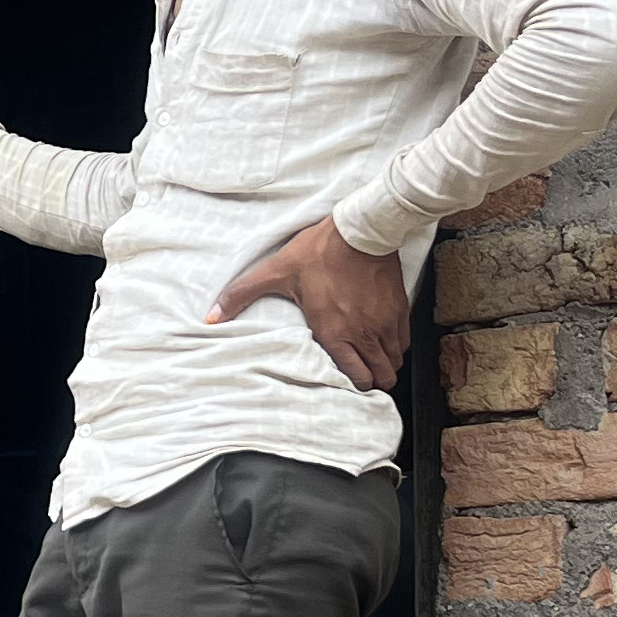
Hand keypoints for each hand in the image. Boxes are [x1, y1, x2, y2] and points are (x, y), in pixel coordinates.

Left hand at [210, 215, 407, 391]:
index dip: (353, 386)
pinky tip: (383, 339)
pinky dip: (395, 345)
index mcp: (335, 333)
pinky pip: (404, 341)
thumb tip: (211, 316)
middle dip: (373, 381)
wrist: (361, 230)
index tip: (346, 382)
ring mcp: (385, 323)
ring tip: (372, 360)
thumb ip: (242, 295)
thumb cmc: (319, 252)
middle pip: (382, 377)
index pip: (357, 379)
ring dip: (384, 364)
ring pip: (395, 361)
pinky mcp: (400, 310)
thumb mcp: (276, 272)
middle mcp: (364, 334)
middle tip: (362, 375)